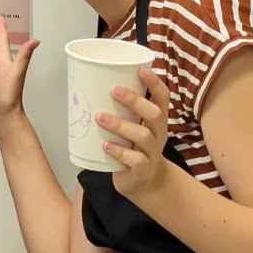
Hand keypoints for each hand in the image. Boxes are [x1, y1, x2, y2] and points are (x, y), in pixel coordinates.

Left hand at [99, 67, 170, 200]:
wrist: (143, 182)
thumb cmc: (134, 147)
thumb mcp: (133, 126)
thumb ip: (121, 110)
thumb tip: (89, 84)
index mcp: (157, 120)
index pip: (163, 97)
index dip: (155, 83)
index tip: (141, 69)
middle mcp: (159, 134)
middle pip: (154, 114)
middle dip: (134, 100)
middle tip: (113, 90)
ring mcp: (153, 153)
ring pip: (143, 136)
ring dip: (120, 125)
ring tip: (100, 117)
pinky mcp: (144, 170)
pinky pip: (135, 160)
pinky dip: (119, 152)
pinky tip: (105, 146)